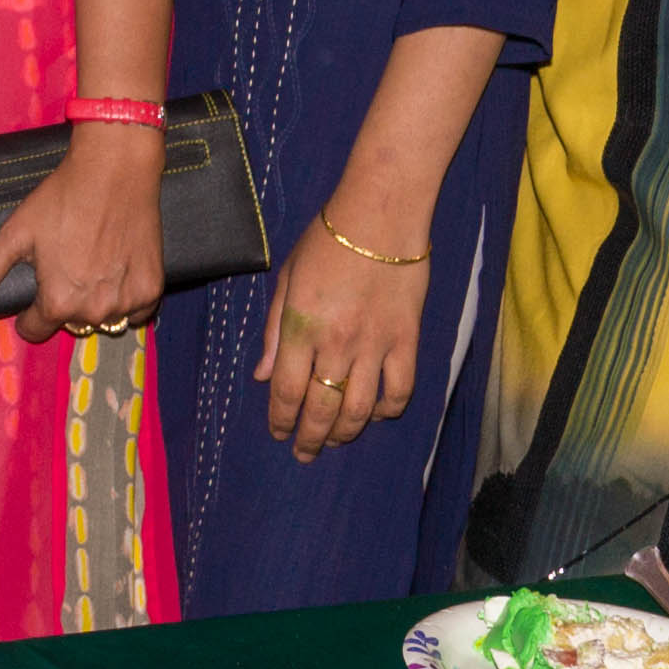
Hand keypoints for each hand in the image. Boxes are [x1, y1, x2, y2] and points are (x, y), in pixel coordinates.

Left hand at [0, 121, 167, 343]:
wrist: (115, 169)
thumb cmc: (62, 198)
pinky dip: (125, 297)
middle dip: (62, 302)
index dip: (29, 312)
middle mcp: (95, 310)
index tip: (35, 288)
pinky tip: (116, 267)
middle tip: (65, 263)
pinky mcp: (153, 288)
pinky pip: (135, 311)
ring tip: (91, 262)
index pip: (36, 329)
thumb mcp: (15, 234)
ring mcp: (127, 302)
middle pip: (70, 323)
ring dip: (94, 301)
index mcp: (58, 302)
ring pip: (102, 318)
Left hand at [254, 216, 425, 457]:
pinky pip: (400, 390)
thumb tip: (262, 376)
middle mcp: (336, 343)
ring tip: (334, 440)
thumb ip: (275, 331)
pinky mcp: (406, 340)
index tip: (278, 433)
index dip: (281, 419)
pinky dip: (388, 410)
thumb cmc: (327, 240)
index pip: (287, 390)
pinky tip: (377, 415)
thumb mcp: (287, 279)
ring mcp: (374, 345)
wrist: (381, 215)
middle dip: (310, 438)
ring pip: (359, 409)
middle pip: (321, 408)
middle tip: (304, 452)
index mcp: (301, 327)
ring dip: (344, 432)